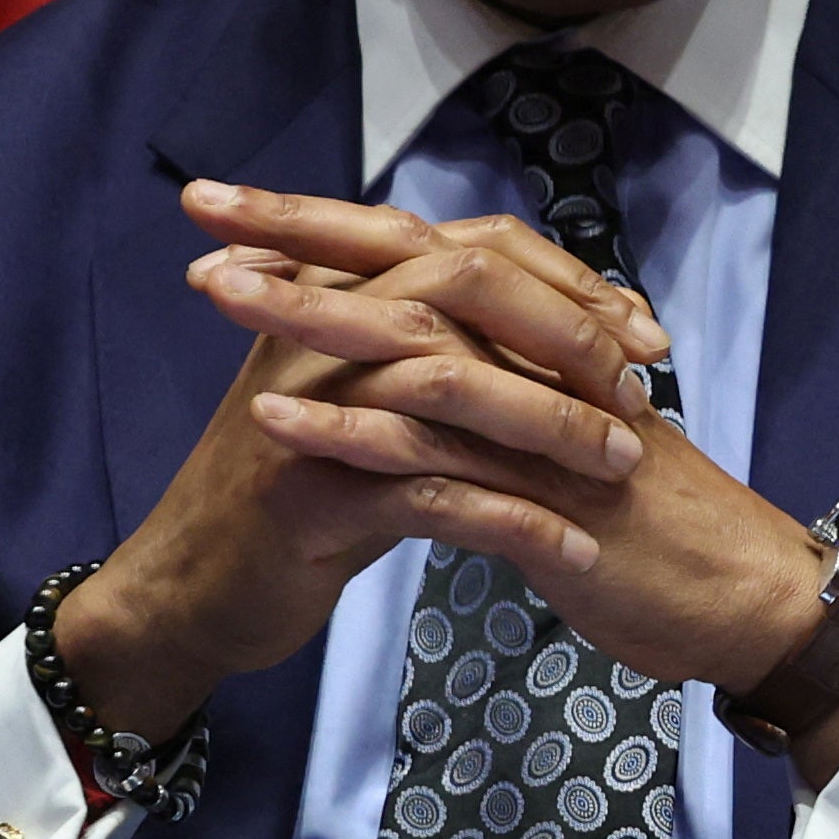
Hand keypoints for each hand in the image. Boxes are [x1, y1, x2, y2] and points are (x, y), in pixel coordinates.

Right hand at [48, 185, 673, 746]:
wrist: (194, 592)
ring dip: (555, 428)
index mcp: (339, 289)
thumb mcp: (370, 396)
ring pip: (454, 386)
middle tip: (641, 395)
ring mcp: (308, 407)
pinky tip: (574, 550)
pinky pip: (432, 494)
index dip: (569, 283)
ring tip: (624, 467)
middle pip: (466, 290)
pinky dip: (514, 520)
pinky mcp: (309, 495)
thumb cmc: (306, 488)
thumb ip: (443, 343)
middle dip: (571, 338)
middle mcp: (316, 327)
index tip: (644, 335)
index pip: (474, 246)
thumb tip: (562, 310)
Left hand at [141, 184, 838, 785]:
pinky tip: (277, 423)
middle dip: (303, 237)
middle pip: (415, 271)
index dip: (330, 224)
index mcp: (539, 340)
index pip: (426, 253)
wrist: (737, 593)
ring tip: (216, 293)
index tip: (231, 206)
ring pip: (418, 349)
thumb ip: (503, 384)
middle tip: (202, 212)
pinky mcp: (546, 500)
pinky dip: (354, 435)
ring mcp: (546, 426)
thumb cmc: (644, 521)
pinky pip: (439, 458)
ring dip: (309, 317)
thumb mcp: (564, 434)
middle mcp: (542, 362)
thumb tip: (423, 349)